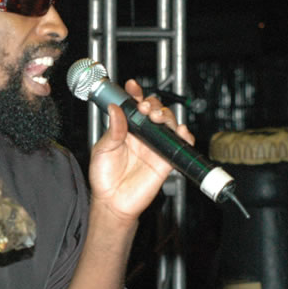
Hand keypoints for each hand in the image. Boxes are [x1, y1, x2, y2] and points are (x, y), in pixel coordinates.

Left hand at [88, 79, 194, 227]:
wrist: (112, 202)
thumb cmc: (104, 178)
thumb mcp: (103, 149)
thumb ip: (113, 130)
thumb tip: (116, 109)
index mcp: (126, 129)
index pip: (133, 106)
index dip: (135, 93)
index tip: (132, 86)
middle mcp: (142, 135)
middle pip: (155, 110)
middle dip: (153, 103)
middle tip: (144, 107)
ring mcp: (155, 146)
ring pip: (168, 123)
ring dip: (166, 115)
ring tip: (157, 117)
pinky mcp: (165, 159)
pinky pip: (180, 145)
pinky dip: (184, 136)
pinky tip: (180, 130)